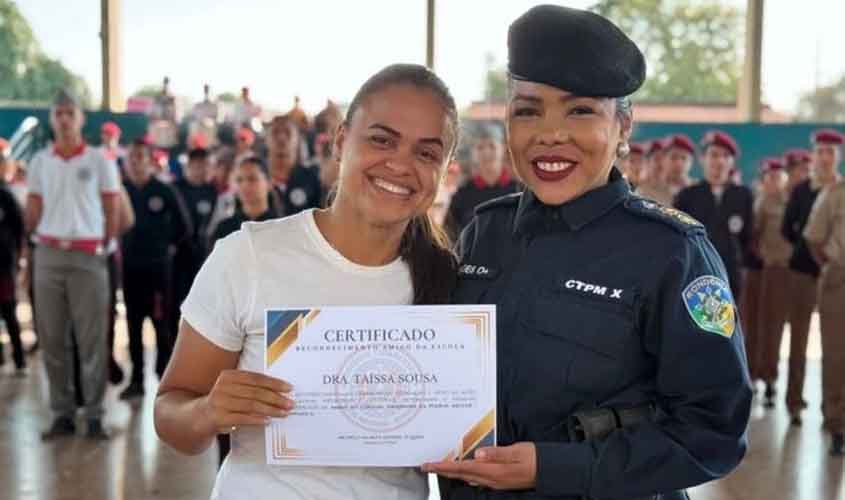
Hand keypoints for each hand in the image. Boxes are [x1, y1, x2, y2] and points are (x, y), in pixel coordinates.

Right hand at [202, 369, 293, 434]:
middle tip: (290, 403)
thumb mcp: (234, 389)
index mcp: (229, 375)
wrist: (199, 417)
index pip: (256, 378)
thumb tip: (280, 392)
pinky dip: (257, 419)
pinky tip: (268, 421)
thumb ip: (252, 388)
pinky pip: (242, 418)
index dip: (274, 383)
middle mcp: (223, 386)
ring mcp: (220, 402)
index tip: (289, 388)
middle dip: (276, 398)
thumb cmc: (224, 402)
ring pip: (251, 405)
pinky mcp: (218, 417)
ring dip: (270, 409)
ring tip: (283, 413)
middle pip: (255, 392)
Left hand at [422, 442, 536, 489]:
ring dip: (452, 473)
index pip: (463, 468)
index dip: (444, 467)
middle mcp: (492, 479)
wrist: (550, 470)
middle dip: (442, 471)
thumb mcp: (517, 451)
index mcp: (494, 471)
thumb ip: (497, 453)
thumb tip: (477, 454)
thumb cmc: (535, 458)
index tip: (429, 465)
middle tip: (426, 466)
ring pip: (468, 478)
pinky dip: (465, 474)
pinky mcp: (499, 481)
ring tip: (439, 468)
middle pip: (462, 475)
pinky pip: (477, 479)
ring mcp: (495, 482)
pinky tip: (463, 472)